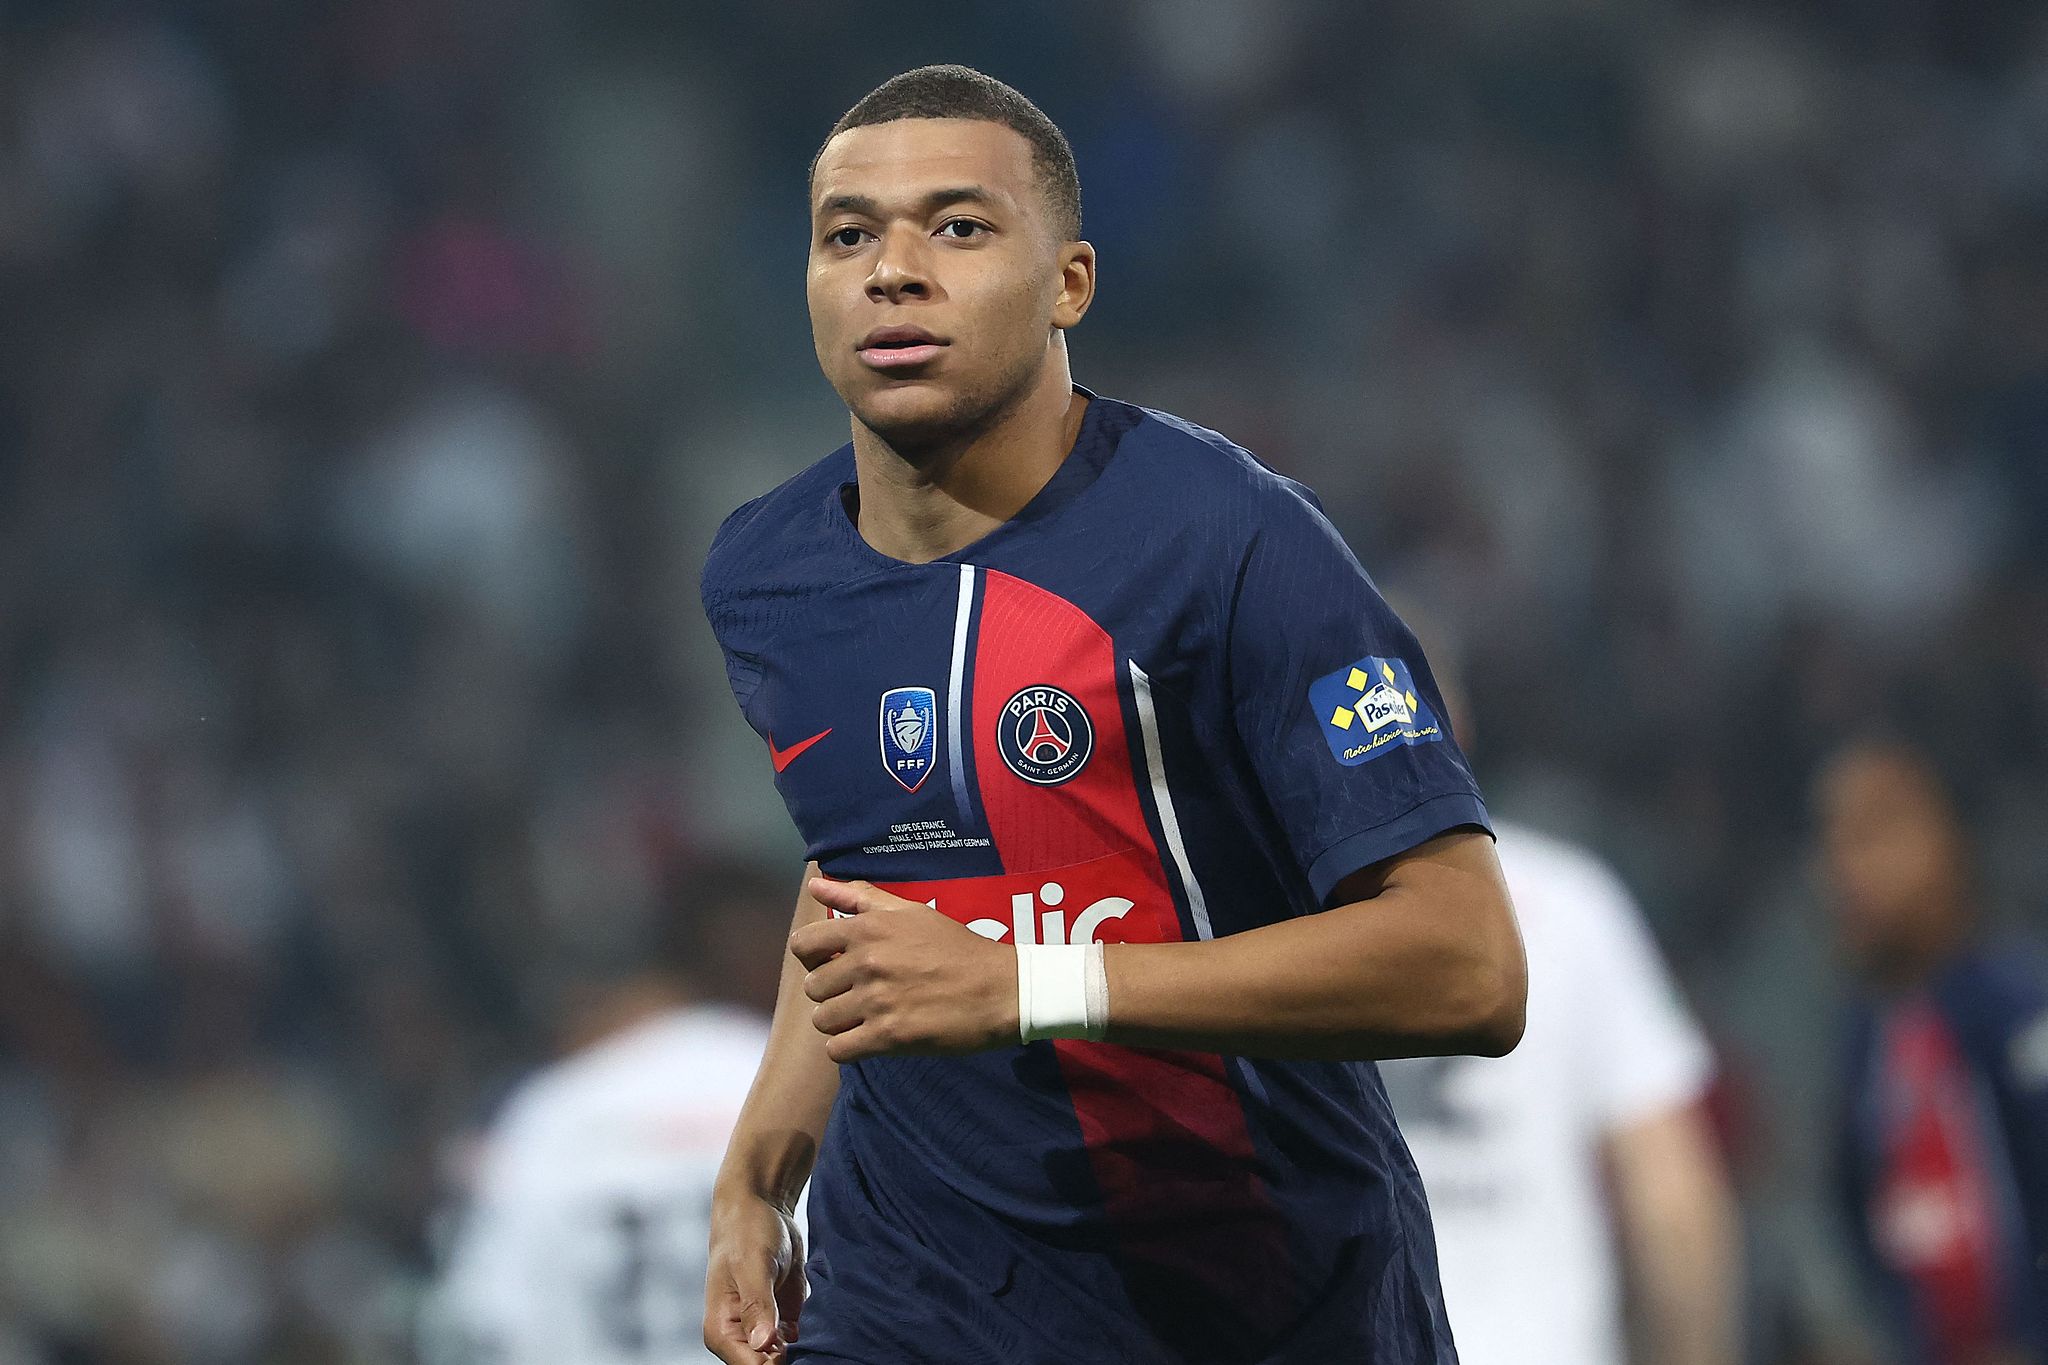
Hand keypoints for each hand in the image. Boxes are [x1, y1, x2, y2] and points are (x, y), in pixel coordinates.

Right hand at [703, 1187, 805, 1363]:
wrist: (761, 1208)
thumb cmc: (747, 1231)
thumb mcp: (753, 1264)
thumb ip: (757, 1306)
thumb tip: (762, 1345)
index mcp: (722, 1331)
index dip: (777, 1364)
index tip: (796, 1348)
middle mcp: (741, 1338)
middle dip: (794, 1359)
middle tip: (817, 1342)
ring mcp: (764, 1332)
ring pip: (788, 1359)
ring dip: (806, 1351)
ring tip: (820, 1329)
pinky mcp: (784, 1322)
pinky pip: (801, 1343)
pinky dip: (814, 1339)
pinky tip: (824, 1324)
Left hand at [792, 877, 1018, 1061]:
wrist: (1001, 989)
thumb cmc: (957, 948)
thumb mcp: (911, 912)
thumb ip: (859, 897)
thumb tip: (816, 883)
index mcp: (867, 928)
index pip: (802, 945)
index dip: (813, 958)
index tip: (834, 964)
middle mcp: (866, 962)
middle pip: (813, 987)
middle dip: (832, 993)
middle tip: (861, 994)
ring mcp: (876, 1000)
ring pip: (823, 1020)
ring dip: (841, 1022)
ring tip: (869, 1016)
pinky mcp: (888, 1036)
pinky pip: (838, 1050)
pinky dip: (850, 1047)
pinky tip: (871, 1037)